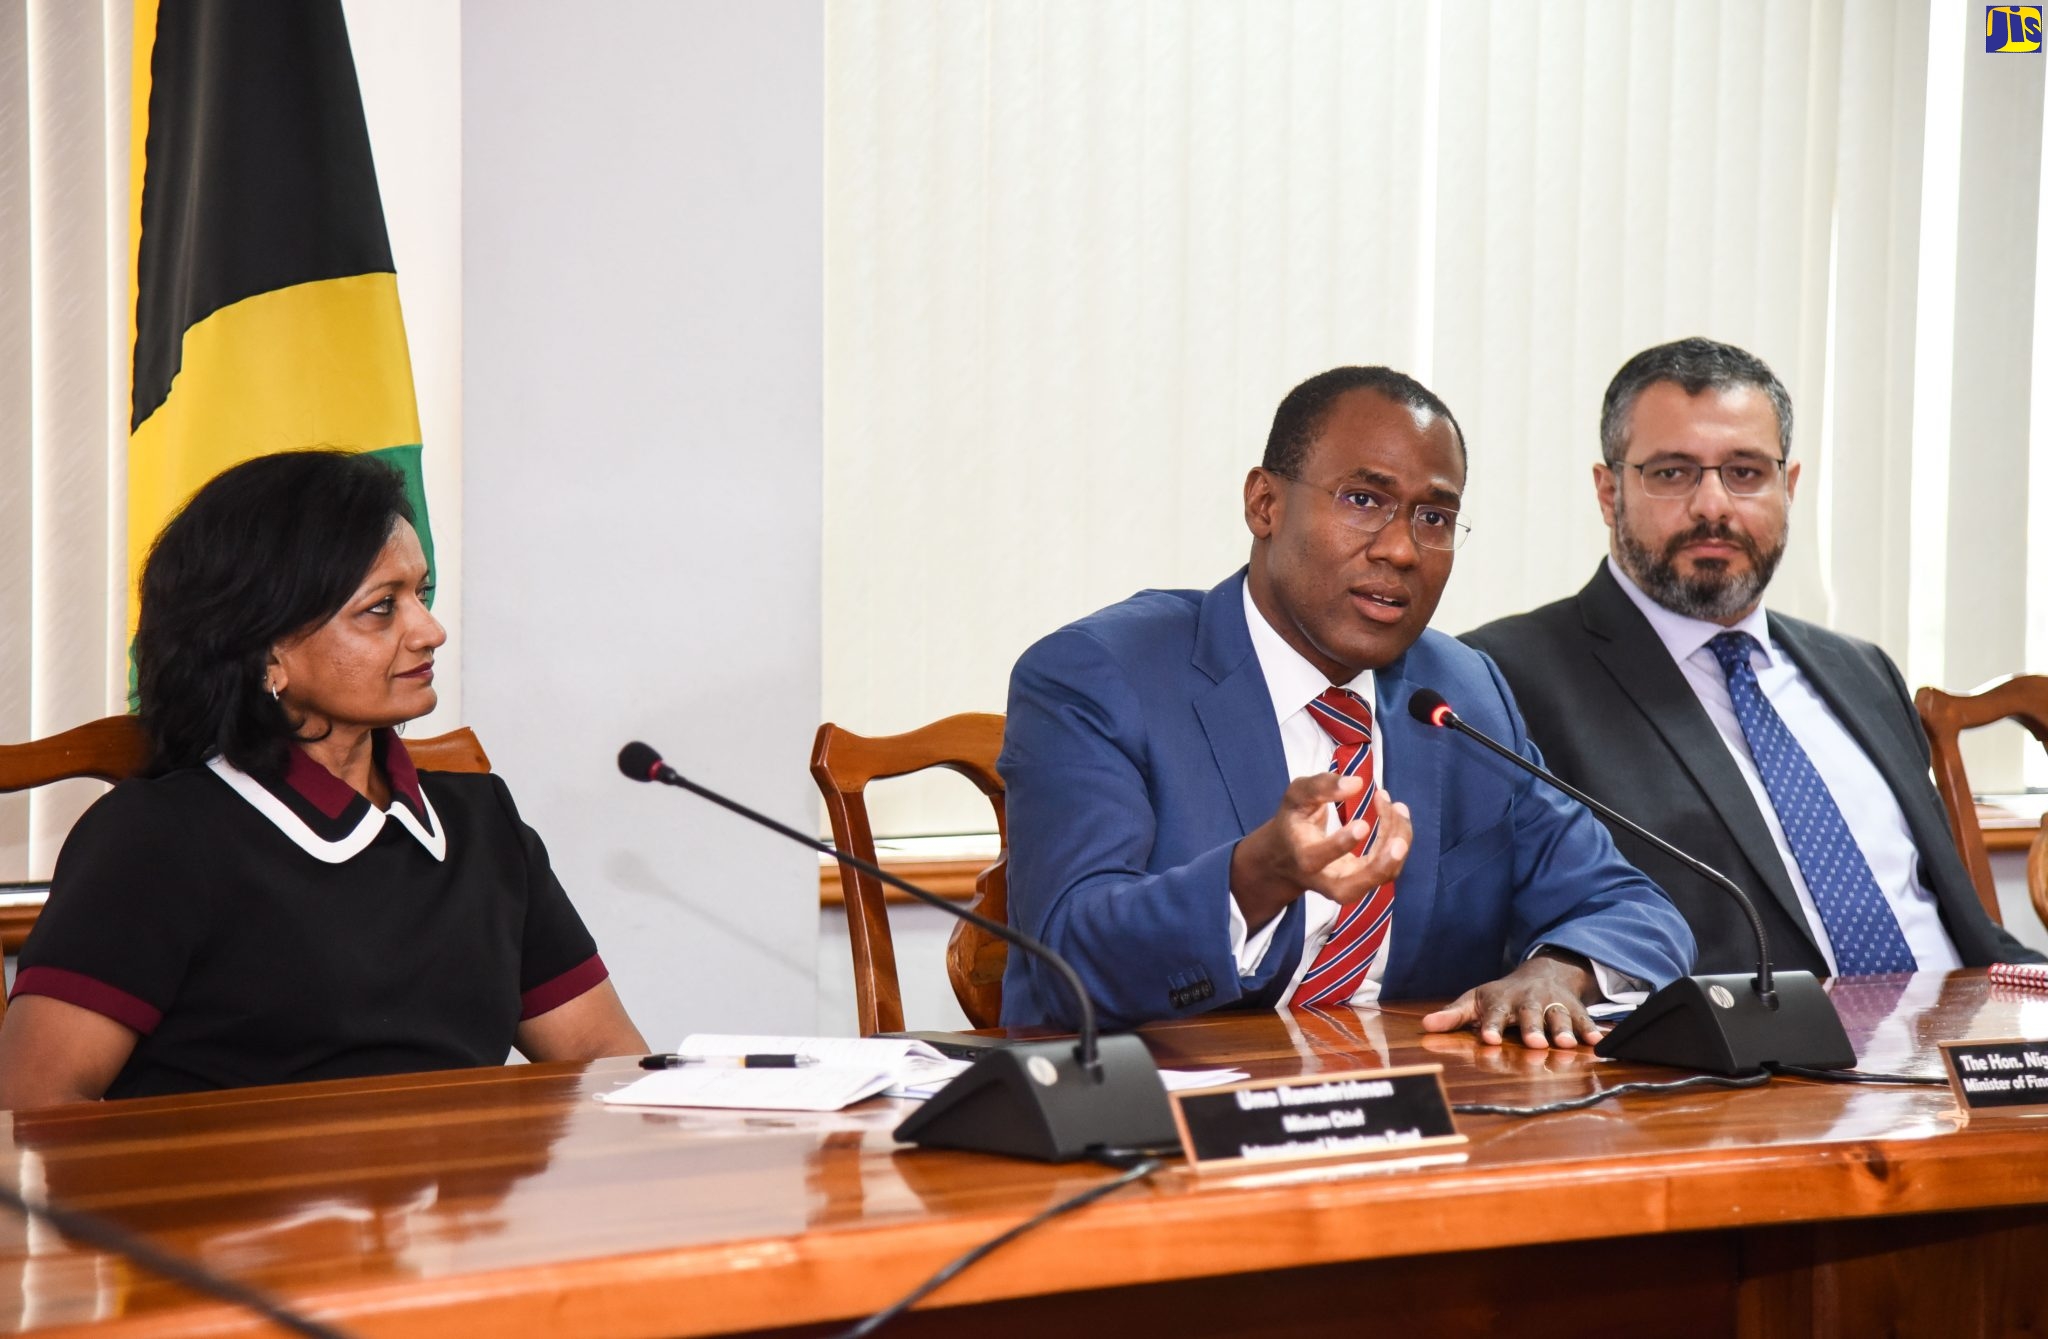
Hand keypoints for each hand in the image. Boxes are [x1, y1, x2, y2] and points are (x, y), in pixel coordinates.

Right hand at [1230, 772, 1412, 932]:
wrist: (1288, 856)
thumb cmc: (1294, 821)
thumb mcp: (1296, 797)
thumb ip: (1321, 786)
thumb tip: (1357, 783)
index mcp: (1302, 857)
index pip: (1318, 858)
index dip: (1341, 843)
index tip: (1364, 824)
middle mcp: (1323, 880)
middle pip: (1351, 888)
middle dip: (1379, 868)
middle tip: (1399, 843)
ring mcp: (1346, 885)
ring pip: (1379, 877)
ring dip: (1396, 842)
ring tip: (1398, 807)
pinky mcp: (1365, 881)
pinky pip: (1389, 868)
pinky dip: (1399, 840)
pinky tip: (1398, 813)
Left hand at [1419, 951, 1603, 1049]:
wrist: (1541, 974)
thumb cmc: (1501, 996)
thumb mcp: (1475, 1000)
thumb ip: (1453, 1015)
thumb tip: (1426, 1025)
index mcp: (1502, 1000)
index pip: (1493, 1013)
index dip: (1491, 1026)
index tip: (1487, 1039)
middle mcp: (1529, 1001)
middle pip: (1531, 1014)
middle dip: (1532, 1028)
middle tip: (1534, 1043)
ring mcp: (1553, 1003)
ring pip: (1558, 1016)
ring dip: (1563, 1029)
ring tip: (1565, 1044)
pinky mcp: (1574, 1008)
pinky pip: (1584, 1019)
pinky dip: (1590, 1029)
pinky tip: (1597, 1042)